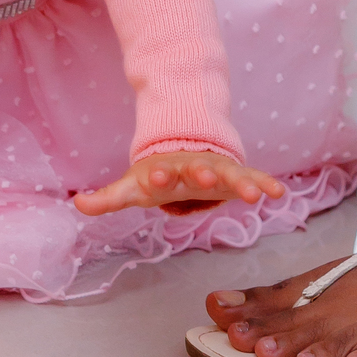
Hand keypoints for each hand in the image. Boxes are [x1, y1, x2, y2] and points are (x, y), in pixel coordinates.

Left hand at [72, 149, 285, 217]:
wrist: (187, 152)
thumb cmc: (159, 176)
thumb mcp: (133, 187)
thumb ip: (108, 198)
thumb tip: (77, 205)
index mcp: (166, 169)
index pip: (159, 171)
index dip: (157, 174)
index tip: (156, 175)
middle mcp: (193, 166)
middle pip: (197, 169)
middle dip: (201, 172)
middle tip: (207, 175)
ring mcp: (217, 169)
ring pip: (230, 174)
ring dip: (240, 182)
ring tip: (253, 195)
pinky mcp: (236, 175)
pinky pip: (253, 178)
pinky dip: (265, 183)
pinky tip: (279, 192)